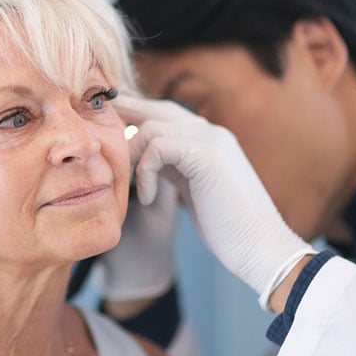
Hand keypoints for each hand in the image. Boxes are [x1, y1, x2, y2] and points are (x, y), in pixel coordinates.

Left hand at [113, 96, 314, 311]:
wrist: (260, 247)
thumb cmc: (226, 227)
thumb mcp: (192, 190)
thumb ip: (172, 169)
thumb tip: (144, 158)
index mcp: (209, 139)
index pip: (166, 114)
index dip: (136, 115)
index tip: (109, 123)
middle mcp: (211, 132)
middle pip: (157, 109)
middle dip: (125, 113)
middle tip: (95, 119)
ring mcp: (212, 138)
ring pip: (151, 129)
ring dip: (132, 159)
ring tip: (131, 187)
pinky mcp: (207, 153)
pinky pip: (157, 147)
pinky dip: (144, 173)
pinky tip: (146, 199)